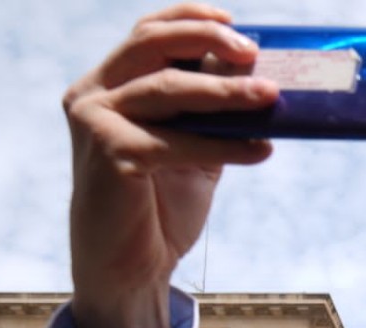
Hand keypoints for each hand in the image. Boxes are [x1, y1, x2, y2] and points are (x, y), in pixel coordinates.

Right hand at [63, 4, 277, 327]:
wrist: (132, 265)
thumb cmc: (161, 202)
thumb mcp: (192, 145)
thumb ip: (213, 111)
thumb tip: (259, 75)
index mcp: (109, 84)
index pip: (149, 33)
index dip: (190, 18)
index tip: (234, 20)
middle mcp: (93, 95)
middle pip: (154, 45)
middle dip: (208, 40)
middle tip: (255, 52)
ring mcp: (96, 123)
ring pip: (169, 89)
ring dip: (227, 92)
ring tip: (272, 97)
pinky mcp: (112, 156)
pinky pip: (179, 142)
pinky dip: (225, 145)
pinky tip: (261, 150)